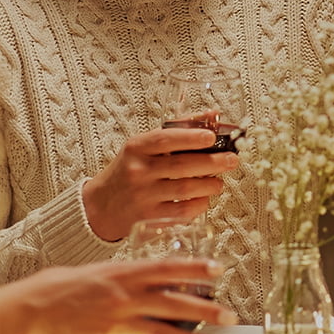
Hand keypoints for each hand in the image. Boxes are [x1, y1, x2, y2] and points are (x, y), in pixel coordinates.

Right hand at [0, 257, 235, 333]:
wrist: (32, 310)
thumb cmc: (60, 287)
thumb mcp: (97, 271)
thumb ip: (124, 276)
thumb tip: (147, 280)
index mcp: (123, 272)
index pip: (168, 268)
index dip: (196, 269)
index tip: (218, 270)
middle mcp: (126, 296)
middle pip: (175, 302)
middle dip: (206, 310)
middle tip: (229, 315)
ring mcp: (118, 322)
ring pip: (164, 332)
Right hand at [81, 127, 239, 241]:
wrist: (101, 206)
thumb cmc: (129, 169)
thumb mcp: (144, 145)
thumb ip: (179, 129)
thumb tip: (214, 114)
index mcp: (136, 148)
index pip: (165, 139)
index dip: (191, 137)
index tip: (212, 136)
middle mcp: (138, 171)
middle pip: (181, 166)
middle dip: (212, 162)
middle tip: (232, 160)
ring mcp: (143, 196)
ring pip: (185, 190)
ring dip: (209, 185)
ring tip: (219, 182)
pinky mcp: (149, 218)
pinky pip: (181, 212)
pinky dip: (199, 205)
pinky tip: (205, 199)